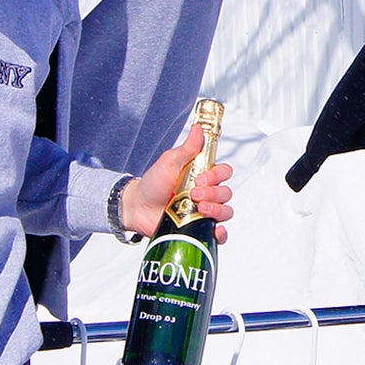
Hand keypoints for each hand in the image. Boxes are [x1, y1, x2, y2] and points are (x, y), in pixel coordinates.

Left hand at [122, 124, 233, 241]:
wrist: (137, 207)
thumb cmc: (153, 183)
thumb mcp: (168, 162)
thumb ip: (186, 148)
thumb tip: (199, 129)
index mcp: (202, 175)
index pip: (224, 172)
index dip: (218, 175)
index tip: (201, 178)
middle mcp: (207, 193)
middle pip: (226, 193)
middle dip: (213, 193)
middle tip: (193, 194)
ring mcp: (204, 212)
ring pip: (225, 211)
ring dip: (217, 210)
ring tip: (200, 209)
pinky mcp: (198, 229)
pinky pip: (218, 234)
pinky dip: (220, 234)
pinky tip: (214, 229)